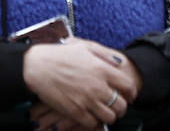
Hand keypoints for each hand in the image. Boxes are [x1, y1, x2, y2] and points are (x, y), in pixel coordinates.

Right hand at [24, 39, 139, 127]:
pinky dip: (94, 121)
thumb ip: (105, 54)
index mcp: (102, 69)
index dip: (131, 93)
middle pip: (121, 105)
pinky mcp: (75, 111)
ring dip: (109, 115)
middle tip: (116, 105)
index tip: (128, 95)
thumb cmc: (60, 55)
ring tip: (104, 111)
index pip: (128, 86)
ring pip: (110, 117)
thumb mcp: (85, 46)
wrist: (37, 67)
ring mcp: (86, 100)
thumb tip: (120, 63)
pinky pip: (93, 123)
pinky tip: (90, 114)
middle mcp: (97, 86)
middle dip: (122, 107)